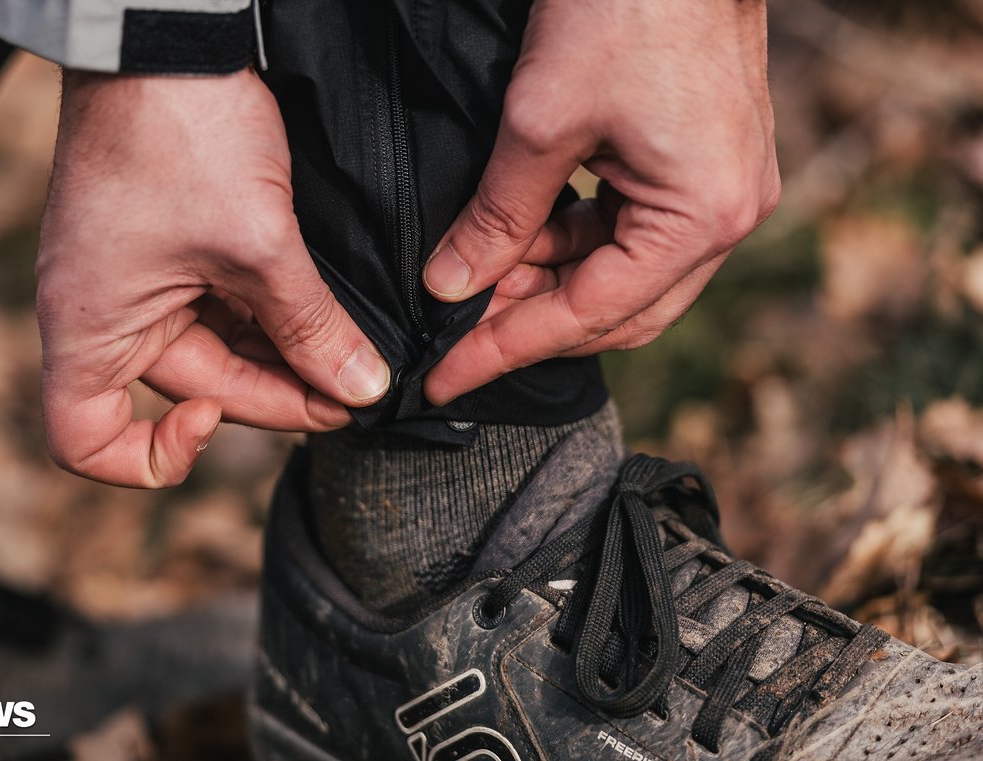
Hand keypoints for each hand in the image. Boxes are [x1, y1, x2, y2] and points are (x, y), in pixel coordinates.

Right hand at [37, 69, 389, 487]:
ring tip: (352, 358)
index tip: (216, 422)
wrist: (169, 35)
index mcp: (90, 328)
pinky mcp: (168, 252)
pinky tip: (325, 318)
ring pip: (217, 353)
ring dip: (283, 358)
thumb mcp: (260, 248)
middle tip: (352, 392)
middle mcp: (104, 315)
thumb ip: (311, 330)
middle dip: (274, 397)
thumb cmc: (184, 134)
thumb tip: (359, 391)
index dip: (150, 459)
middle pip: (189, 393)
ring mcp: (135, 282)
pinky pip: (222, 309)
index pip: (86, 443)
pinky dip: (272, 319)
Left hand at [422, 0, 779, 404]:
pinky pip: (635, 233)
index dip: (505, 350)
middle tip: (457, 327)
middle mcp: (727, 218)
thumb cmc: (623, 4)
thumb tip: (451, 287)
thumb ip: (496, 218)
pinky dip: (576, 241)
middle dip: (532, 321)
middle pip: (618, 312)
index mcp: (700, 217)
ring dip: (550, 279)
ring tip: (480, 269)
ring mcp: (724, 191)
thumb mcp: (539, 122)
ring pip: (623, 275)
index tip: (445, 381)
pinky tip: (526, 231)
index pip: (588, 317)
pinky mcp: (705, 166)